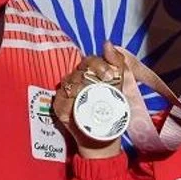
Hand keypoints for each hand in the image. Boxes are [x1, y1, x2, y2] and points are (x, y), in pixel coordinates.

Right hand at [53, 41, 126, 158]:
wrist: (105, 136)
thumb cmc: (112, 109)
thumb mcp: (120, 85)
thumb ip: (117, 64)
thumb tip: (107, 43)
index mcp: (89, 73)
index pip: (89, 61)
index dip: (98, 64)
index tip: (109, 74)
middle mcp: (75, 80)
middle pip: (79, 70)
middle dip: (93, 74)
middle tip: (106, 82)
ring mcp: (66, 93)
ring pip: (70, 82)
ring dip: (83, 86)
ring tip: (94, 94)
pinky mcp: (59, 107)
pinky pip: (62, 99)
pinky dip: (71, 100)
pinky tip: (79, 103)